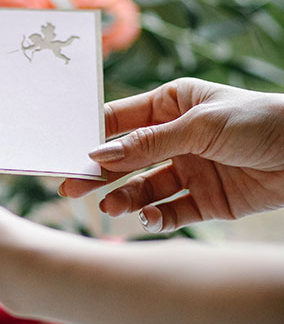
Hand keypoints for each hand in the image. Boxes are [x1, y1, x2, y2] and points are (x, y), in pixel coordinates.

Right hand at [60, 78, 283, 231]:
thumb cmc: (256, 120)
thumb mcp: (199, 126)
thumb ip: (149, 143)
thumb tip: (99, 153)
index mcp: (171, 105)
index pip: (121, 119)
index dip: (94, 135)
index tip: (67, 151)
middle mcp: (175, 137)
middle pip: (127, 157)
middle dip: (99, 172)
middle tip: (69, 187)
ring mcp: (190, 169)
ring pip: (145, 187)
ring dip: (125, 197)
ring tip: (110, 208)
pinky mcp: (206, 200)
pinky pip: (172, 211)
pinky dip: (156, 217)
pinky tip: (147, 218)